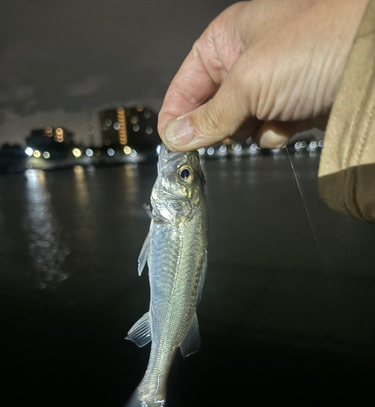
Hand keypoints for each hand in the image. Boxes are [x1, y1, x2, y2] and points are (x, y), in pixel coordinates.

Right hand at [158, 0, 368, 150]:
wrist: (374, 58)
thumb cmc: (317, 44)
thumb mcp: (249, 82)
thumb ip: (208, 115)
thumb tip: (175, 136)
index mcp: (226, 40)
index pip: (185, 83)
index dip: (175, 114)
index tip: (170, 144)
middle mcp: (246, 61)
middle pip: (211, 108)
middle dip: (219, 124)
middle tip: (228, 127)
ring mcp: (272, 84)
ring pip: (240, 124)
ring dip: (251, 129)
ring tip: (270, 115)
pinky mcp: (293, 104)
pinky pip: (268, 129)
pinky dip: (275, 132)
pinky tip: (291, 121)